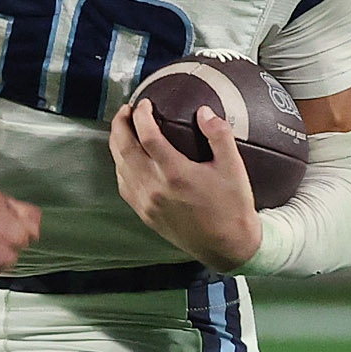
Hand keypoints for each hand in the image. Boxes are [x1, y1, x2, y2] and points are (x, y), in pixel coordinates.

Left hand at [109, 99, 260, 270]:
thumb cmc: (232, 209)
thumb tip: (204, 112)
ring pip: (120, 168)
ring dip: (117, 145)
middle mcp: (156, 189)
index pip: (148, 136)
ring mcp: (147, 204)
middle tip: (125, 111)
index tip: (144, 104)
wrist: (228, 247)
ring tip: (123, 130)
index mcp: (176, 174)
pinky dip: (121, 167)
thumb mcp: (234, 168)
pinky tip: (127, 160)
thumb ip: (219, 135)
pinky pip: (124, 186)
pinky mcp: (145, 215)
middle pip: (124, 150)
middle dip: (120, 125)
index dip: (141, 116)